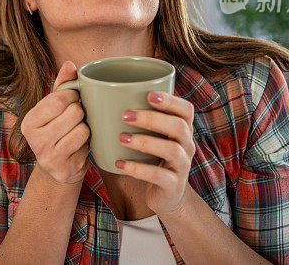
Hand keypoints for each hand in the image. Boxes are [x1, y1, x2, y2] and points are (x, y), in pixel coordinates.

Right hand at [21, 61, 90, 184]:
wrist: (57, 170)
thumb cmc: (57, 131)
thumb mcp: (54, 108)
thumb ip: (62, 85)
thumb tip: (70, 64)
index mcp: (28, 122)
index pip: (58, 99)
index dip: (73, 95)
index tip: (75, 99)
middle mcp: (35, 141)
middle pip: (74, 113)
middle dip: (81, 112)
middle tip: (77, 117)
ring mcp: (49, 157)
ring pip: (83, 129)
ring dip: (86, 128)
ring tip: (78, 132)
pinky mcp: (65, 170)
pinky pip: (87, 147)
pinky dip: (88, 144)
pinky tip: (80, 147)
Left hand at [115, 91, 195, 215]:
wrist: (163, 194)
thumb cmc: (151, 157)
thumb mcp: (151, 136)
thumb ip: (138, 118)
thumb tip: (100, 96)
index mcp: (183, 129)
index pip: (186, 110)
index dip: (171, 100)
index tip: (149, 94)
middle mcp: (187, 145)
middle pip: (179, 126)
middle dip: (152, 118)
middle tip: (125, 115)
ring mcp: (182, 166)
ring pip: (172, 150)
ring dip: (145, 141)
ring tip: (121, 138)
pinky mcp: (173, 186)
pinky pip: (159, 175)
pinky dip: (137, 169)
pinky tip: (119, 163)